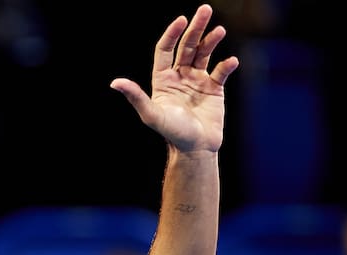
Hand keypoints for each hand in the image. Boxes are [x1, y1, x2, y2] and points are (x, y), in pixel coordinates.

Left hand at [109, 4, 237, 152]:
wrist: (195, 149)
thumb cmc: (171, 133)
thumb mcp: (151, 114)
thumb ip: (135, 96)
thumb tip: (115, 83)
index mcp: (163, 79)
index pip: (166, 50)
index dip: (172, 33)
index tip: (181, 20)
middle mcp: (180, 76)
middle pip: (187, 46)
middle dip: (196, 28)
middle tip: (205, 9)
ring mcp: (198, 80)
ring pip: (204, 54)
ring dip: (211, 40)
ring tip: (219, 30)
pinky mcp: (215, 89)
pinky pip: (221, 72)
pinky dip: (227, 65)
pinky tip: (231, 62)